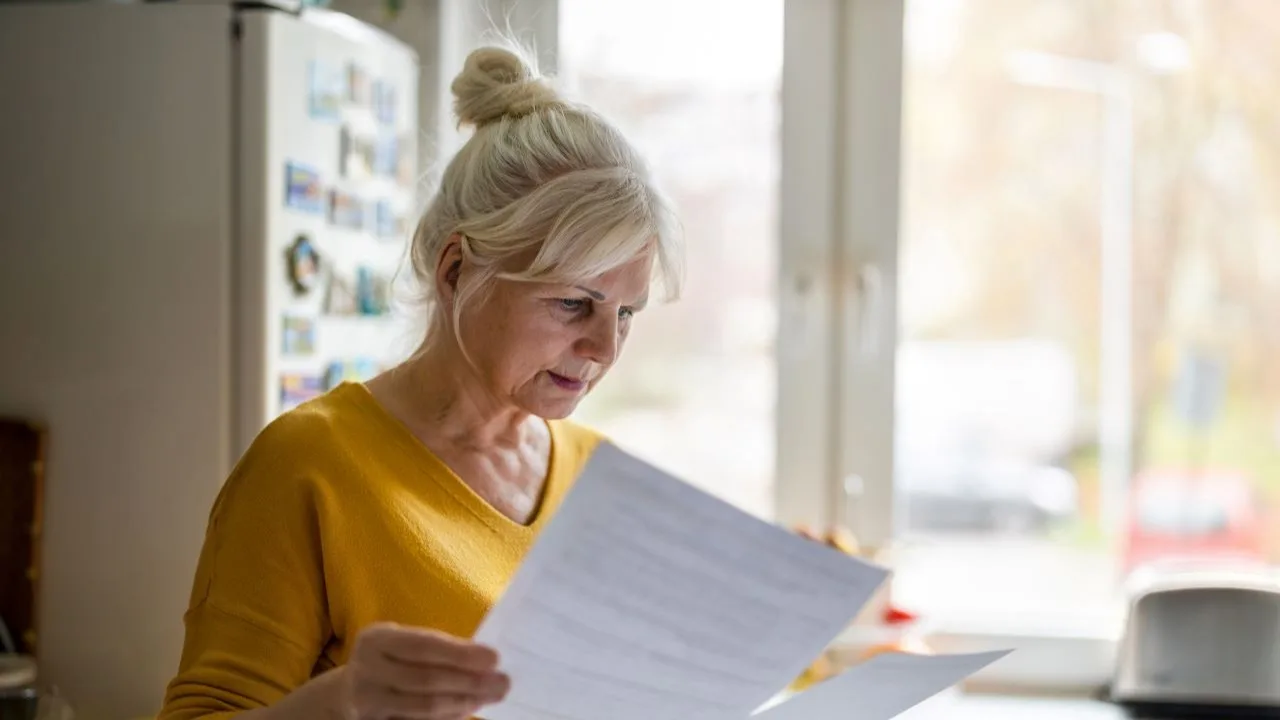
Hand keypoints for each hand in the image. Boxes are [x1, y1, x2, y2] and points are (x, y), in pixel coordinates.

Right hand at [340, 622, 509, 719]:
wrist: (347, 692)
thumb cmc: (390, 659)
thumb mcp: (401, 642)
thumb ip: (435, 647)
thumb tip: (485, 660)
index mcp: (376, 639)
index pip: (424, 645)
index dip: (460, 653)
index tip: (494, 658)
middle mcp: (367, 669)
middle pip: (426, 679)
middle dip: (469, 682)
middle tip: (502, 683)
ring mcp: (367, 701)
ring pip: (424, 706)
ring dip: (463, 703)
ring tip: (489, 696)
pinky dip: (447, 717)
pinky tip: (467, 709)